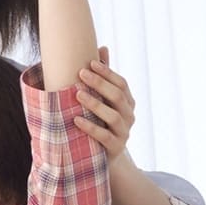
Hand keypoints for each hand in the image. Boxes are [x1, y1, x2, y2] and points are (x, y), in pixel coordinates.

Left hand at [73, 46, 135, 160]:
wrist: (104, 156)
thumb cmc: (101, 122)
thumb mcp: (103, 100)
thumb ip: (104, 77)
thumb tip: (103, 48)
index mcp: (128, 102)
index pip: (121, 83)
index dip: (107, 72)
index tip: (90, 63)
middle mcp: (129, 116)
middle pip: (117, 96)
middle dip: (99, 83)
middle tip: (81, 73)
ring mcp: (124, 132)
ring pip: (113, 115)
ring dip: (95, 103)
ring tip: (77, 94)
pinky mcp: (115, 148)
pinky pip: (104, 136)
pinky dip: (90, 127)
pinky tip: (76, 119)